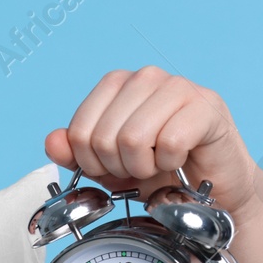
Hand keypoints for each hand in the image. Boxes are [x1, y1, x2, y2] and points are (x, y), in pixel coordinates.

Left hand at [44, 65, 262, 222]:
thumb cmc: (159, 170)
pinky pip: (169, 142)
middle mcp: (145, 77)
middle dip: (118, 167)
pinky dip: (170, 163)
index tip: (112, 168)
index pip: (78, 131)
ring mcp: (177, 87)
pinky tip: (180, 158)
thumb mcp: (107, 166)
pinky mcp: (206, 106)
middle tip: (140, 167)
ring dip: (143, 166)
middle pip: (103, 137)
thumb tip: (53, 141)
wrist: (210, 185)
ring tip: (158, 163)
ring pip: (133, 138)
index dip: (91, 163)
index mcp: (116, 84)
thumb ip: (75, 153)